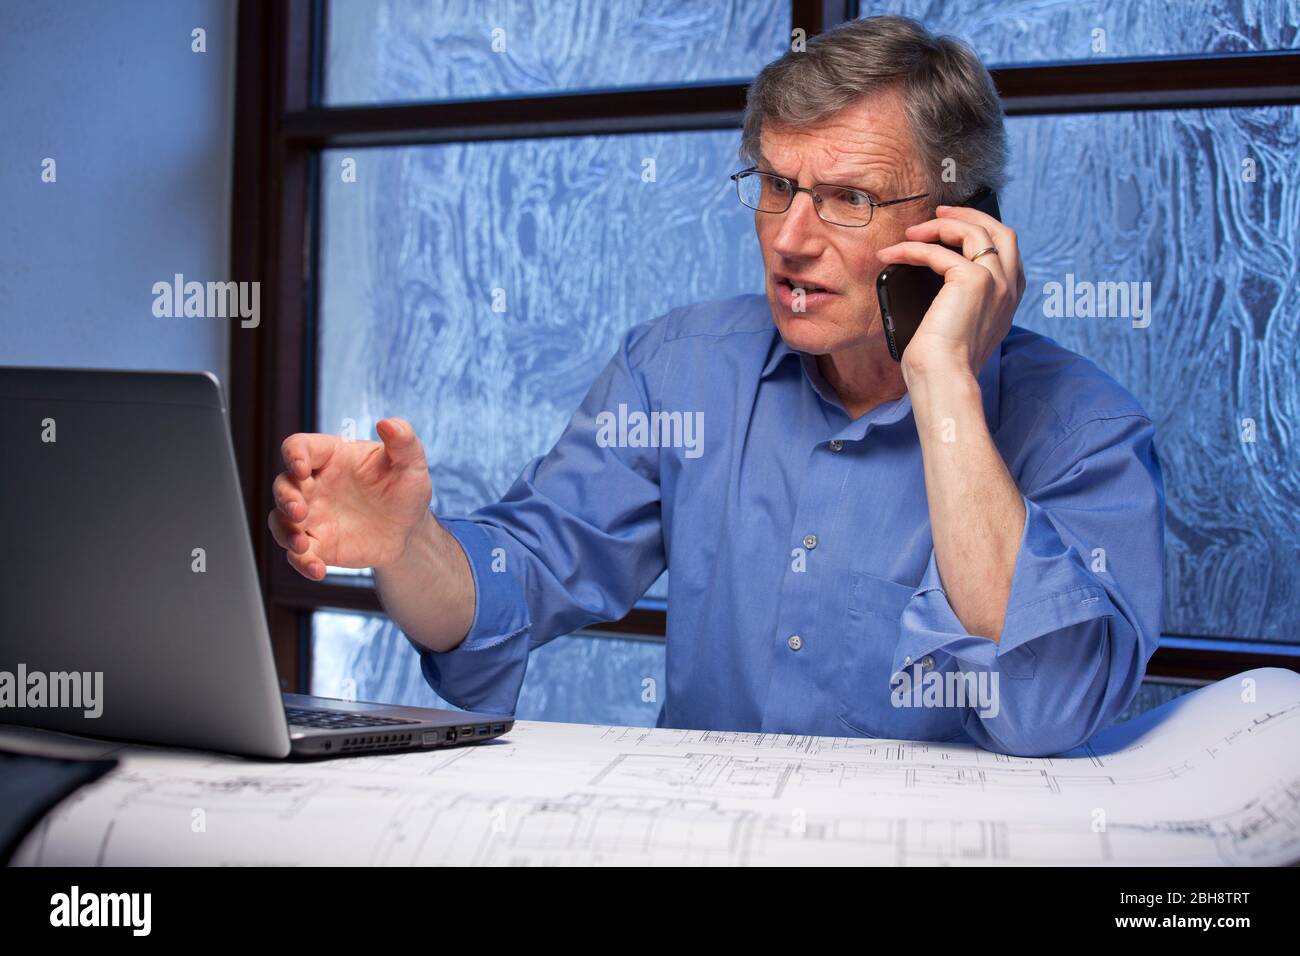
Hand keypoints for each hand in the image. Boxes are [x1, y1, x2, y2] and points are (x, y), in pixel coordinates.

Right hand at [268, 418, 432, 580]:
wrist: (408, 528)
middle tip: (299, 511)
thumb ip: (403, 440)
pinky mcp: (317, 543)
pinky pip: (298, 553)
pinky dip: (301, 563)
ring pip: (280, 521)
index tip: (302, 468)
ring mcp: (312, 515)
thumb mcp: (410, 463)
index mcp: (331, 456)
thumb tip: (388, 423)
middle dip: (285, 497)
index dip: (294, 455)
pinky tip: (318, 570)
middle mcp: (314, 485)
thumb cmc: (404, 487)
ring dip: (284, 533)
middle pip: (283, 485)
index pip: (299, 447)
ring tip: (302, 545)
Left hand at [876, 206, 1025, 377]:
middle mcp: (1009, 287)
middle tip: (939, 212)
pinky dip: (912, 249)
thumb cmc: (944, 362)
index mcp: (1010, 298)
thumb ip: (961, 300)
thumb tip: (932, 279)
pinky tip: (893, 255)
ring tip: (911, 233)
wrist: (945, 379)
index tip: (954, 226)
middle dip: (969, 215)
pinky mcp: (973, 280)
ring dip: (939, 226)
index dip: (982, 230)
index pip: (1006, 250)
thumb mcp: (960, 325)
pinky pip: (939, 251)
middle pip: (999, 230)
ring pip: (973, 231)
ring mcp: (995, 281)